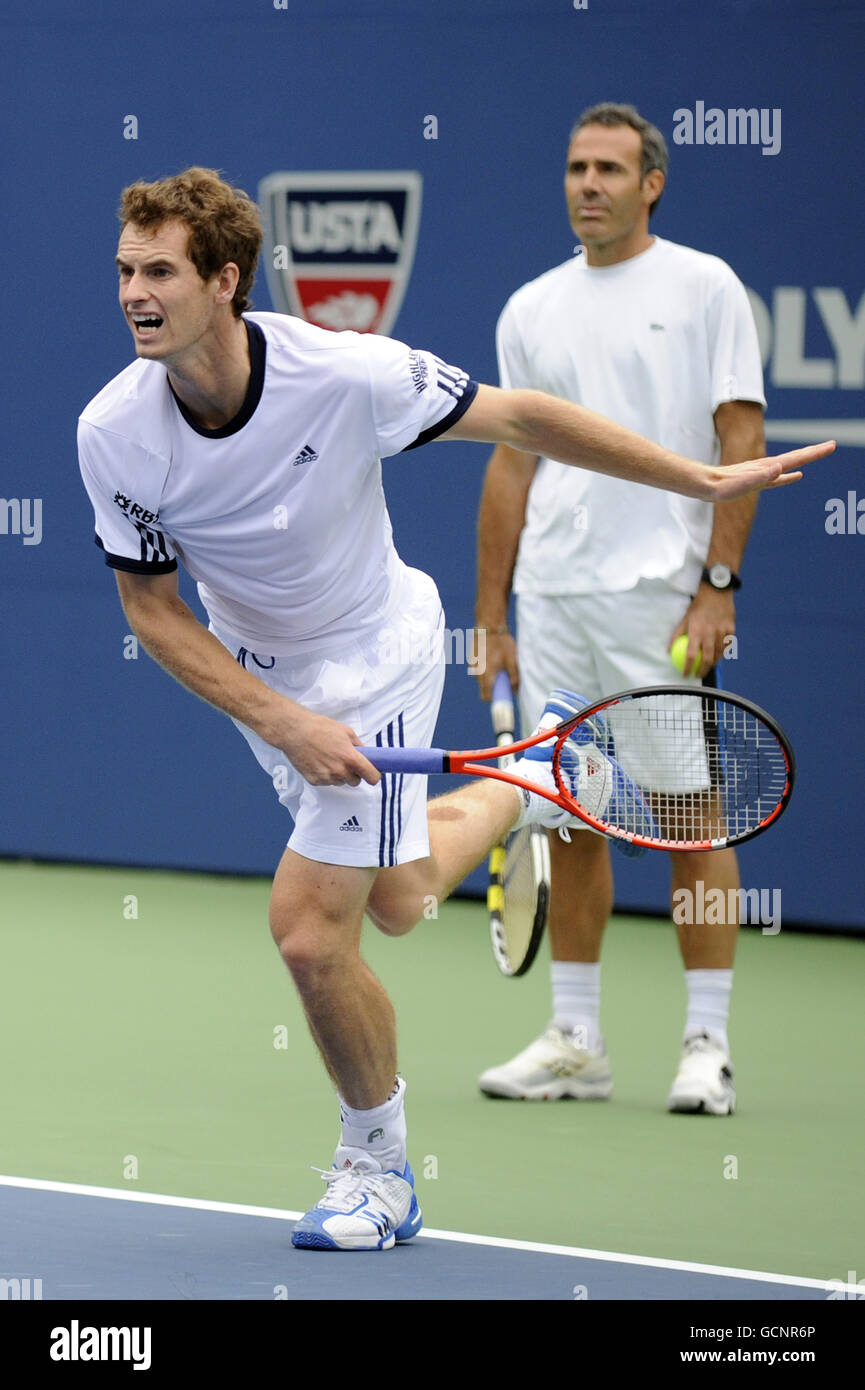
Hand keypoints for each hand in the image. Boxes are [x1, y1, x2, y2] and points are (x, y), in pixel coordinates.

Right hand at [265, 703, 380, 786]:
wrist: (295, 732)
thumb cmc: (319, 728)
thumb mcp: (346, 731)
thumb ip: (358, 745)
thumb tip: (366, 754)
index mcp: (350, 757)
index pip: (372, 777)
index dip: (374, 776)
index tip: (373, 774)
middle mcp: (340, 770)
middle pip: (356, 782)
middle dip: (354, 773)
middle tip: (346, 761)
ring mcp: (326, 777)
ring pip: (340, 782)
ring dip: (339, 774)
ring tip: (329, 758)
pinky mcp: (315, 781)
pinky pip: (327, 782)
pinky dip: (326, 775)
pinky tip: (319, 762)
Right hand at [471, 630, 519, 700]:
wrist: (488, 626)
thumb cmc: (502, 643)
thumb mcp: (512, 661)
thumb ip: (514, 678)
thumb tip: (515, 691)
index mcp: (486, 676)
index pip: (485, 696)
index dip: (494, 699)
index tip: (502, 696)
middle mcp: (477, 673)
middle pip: (483, 688)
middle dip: (493, 687)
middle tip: (503, 679)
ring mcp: (473, 665)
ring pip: (481, 678)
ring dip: (489, 676)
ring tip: (499, 665)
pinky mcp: (472, 658)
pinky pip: (479, 669)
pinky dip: (485, 667)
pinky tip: (493, 657)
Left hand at [670, 590, 733, 677]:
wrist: (716, 592)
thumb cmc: (697, 606)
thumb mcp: (684, 618)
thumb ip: (676, 635)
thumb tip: (668, 651)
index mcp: (696, 631)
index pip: (690, 655)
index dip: (687, 667)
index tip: (685, 675)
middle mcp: (710, 633)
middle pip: (707, 659)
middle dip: (702, 671)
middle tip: (697, 675)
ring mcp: (722, 631)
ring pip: (718, 654)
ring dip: (712, 664)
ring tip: (707, 668)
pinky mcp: (731, 629)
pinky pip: (727, 646)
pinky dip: (723, 653)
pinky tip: (718, 657)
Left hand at [709, 439, 835, 500]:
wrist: (706, 485)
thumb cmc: (722, 486)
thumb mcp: (742, 483)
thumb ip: (761, 476)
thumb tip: (780, 467)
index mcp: (768, 467)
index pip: (797, 457)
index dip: (814, 453)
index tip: (831, 445)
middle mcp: (768, 467)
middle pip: (796, 457)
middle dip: (815, 452)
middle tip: (832, 445)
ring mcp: (763, 473)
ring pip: (790, 464)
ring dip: (805, 459)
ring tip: (818, 454)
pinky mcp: (757, 481)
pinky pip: (779, 478)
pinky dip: (790, 476)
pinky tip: (797, 475)